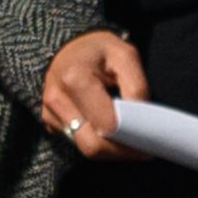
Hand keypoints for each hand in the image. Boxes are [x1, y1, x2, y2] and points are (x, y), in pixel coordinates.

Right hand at [37, 31, 148, 158]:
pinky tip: (110, 133)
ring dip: (109, 150)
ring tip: (129, 140)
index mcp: (76, 79)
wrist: (66, 44)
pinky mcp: (49, 121)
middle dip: (120, 152)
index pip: (106, 126)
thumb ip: (136, 88)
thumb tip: (141, 122)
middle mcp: (57, 99)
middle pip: (92, 146)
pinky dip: (96, 142)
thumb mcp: (125, 56)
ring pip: (84, 148)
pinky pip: (76, 142)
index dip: (129, 139)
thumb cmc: (99, 49)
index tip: (149, 141)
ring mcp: (49, 112)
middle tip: (142, 150)